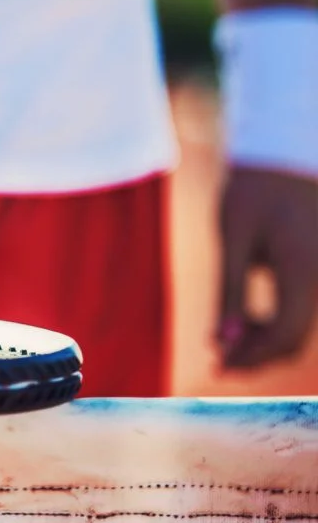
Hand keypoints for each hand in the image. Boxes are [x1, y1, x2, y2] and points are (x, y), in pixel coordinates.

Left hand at [217, 166, 317, 369]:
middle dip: (256, 354)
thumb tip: (223, 342)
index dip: (249, 357)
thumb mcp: (232, 238)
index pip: (284, 336)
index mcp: (303, 269)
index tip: (217, 366)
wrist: (288, 156)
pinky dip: (278, 322)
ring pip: (302, 329)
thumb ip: (230, 291)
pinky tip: (247, 318)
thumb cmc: (254, 191)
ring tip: (226, 334)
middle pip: (296, 340)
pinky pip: (305, 311)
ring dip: (265, 340)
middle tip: (217, 357)